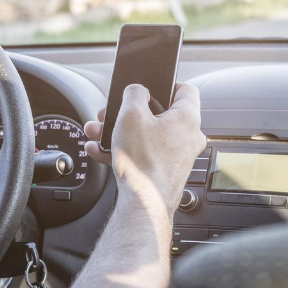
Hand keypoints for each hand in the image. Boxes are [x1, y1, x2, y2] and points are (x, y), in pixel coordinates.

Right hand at [83, 83, 205, 215]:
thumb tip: (138, 90)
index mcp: (187, 118)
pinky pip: (145, 153)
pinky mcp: (167, 170)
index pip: (185, 89)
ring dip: (122, 131)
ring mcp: (178, 156)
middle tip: (112, 113)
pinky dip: (126, 149)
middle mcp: (188, 137)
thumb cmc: (143, 163)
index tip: (148, 86)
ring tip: (99, 134)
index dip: (165, 83)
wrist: (143, 204)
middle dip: (129, 112)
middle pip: (159, 113)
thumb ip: (134, 93)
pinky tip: (102, 152)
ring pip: (148, 134)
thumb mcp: (130, 115)